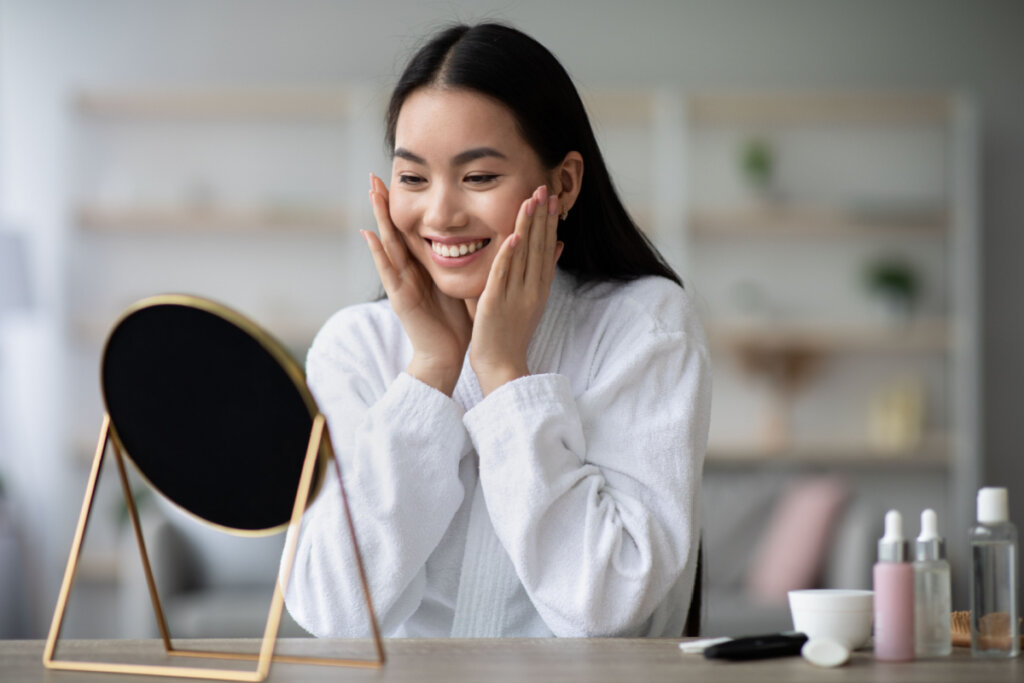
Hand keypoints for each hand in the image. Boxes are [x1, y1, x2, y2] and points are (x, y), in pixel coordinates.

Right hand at [363, 173, 470, 395]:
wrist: (448, 356)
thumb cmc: (458, 322)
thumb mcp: (461, 283)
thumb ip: (465, 263)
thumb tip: (483, 239)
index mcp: (423, 267)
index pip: (412, 230)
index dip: (405, 206)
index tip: (401, 180)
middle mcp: (409, 271)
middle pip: (396, 230)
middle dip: (385, 204)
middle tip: (376, 175)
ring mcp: (402, 283)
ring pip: (388, 244)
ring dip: (379, 218)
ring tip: (371, 193)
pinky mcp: (401, 298)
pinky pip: (387, 271)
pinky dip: (377, 252)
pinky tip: (369, 234)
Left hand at [470, 185, 563, 395]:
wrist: (502, 366)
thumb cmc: (511, 334)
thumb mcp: (532, 300)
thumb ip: (541, 272)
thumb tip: (558, 245)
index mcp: (539, 287)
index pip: (547, 248)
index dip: (549, 221)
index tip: (551, 197)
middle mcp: (532, 288)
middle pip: (539, 246)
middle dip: (542, 216)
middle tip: (544, 187)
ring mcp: (516, 295)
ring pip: (524, 255)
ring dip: (528, 226)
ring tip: (532, 200)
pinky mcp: (497, 303)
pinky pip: (504, 274)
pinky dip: (510, 255)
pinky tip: (513, 235)